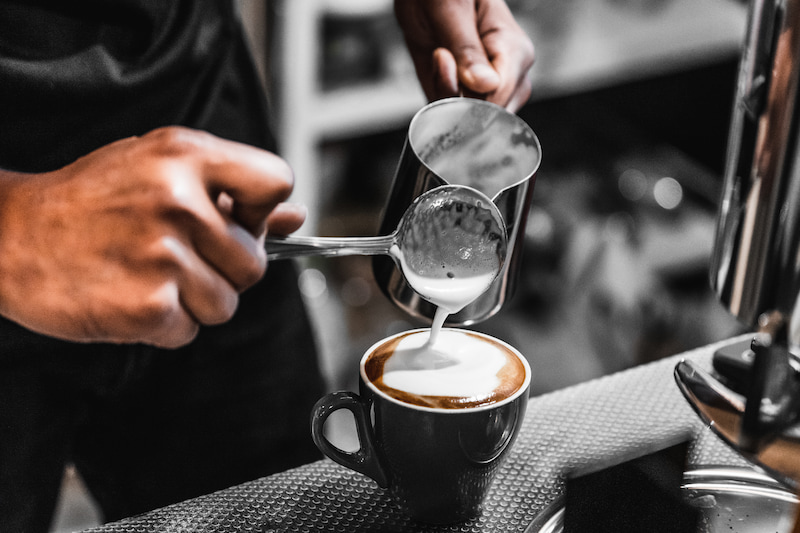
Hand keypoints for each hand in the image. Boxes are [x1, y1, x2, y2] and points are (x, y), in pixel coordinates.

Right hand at [0, 127, 303, 347]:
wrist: (9, 236)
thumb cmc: (91, 202)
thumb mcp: (158, 171)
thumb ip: (231, 193)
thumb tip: (295, 219)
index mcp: (186, 156)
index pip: (276, 180)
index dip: (263, 210)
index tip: (238, 221)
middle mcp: (178, 201)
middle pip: (254, 262)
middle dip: (223, 269)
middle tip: (174, 255)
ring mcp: (163, 255)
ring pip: (226, 304)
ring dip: (193, 300)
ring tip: (147, 274)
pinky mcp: (147, 305)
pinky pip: (190, 331)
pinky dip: (165, 324)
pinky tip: (130, 296)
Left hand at [394, 0, 534, 111]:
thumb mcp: (451, 7)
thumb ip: (467, 47)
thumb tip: (486, 85)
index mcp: (515, 49)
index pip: (500, 93)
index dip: (469, 89)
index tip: (444, 60)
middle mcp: (507, 75)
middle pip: (489, 114)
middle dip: (455, 95)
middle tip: (438, 56)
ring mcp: (487, 90)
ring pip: (471, 122)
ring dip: (444, 99)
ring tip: (438, 57)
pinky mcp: (464, 98)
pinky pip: (454, 119)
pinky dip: (437, 106)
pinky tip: (435, 73)